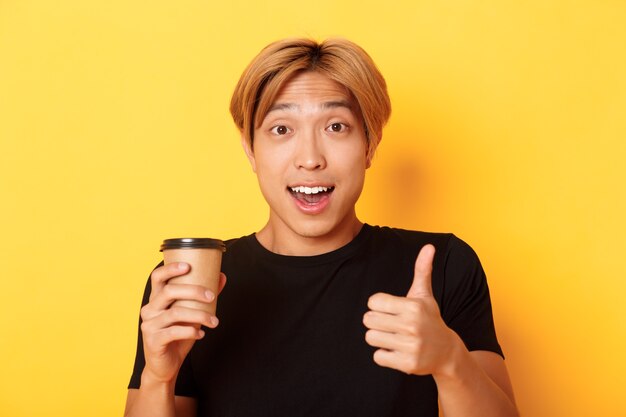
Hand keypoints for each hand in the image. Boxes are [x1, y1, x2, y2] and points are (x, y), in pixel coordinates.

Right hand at [139, 262, 226, 383]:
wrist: (165, 366)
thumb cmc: (178, 336)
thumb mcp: (191, 314)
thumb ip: (203, 297)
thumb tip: (222, 276)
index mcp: (156, 300)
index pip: (157, 277)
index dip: (170, 269)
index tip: (188, 266)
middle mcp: (149, 310)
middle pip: (169, 291)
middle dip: (194, 291)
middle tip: (212, 296)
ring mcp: (149, 325)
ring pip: (176, 313)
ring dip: (200, 315)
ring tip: (214, 321)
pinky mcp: (153, 341)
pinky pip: (174, 332)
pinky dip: (191, 332)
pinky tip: (201, 334)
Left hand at [363, 244, 461, 376]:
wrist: (447, 352)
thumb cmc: (430, 319)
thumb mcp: (425, 295)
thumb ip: (422, 270)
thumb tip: (429, 247)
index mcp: (412, 306)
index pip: (373, 301)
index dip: (379, 306)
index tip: (391, 310)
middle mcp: (412, 325)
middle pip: (368, 320)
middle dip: (376, 322)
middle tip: (391, 325)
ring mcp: (410, 346)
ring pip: (370, 338)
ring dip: (379, 338)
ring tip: (394, 337)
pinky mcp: (407, 364)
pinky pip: (378, 357)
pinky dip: (384, 355)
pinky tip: (398, 351)